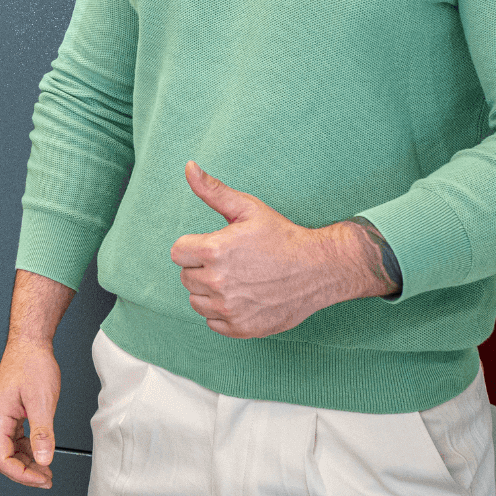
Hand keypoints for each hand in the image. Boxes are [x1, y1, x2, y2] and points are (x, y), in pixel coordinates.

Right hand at [0, 338, 60, 488]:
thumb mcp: (41, 401)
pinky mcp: (7, 412)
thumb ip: (42, 433)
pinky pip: (13, 439)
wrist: (30, 343)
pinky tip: (41, 451)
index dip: (23, 475)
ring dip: (27, 462)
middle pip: (4, 458)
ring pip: (9, 450)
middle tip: (47, 478)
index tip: (42, 479)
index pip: (3, 460)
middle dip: (25, 472)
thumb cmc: (32, 364)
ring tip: (46, 469)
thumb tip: (43, 459)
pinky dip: (27, 448)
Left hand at [169, 161, 384, 337]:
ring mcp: (229, 309)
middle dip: (202, 268)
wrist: (318, 269)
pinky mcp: (240, 328)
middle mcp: (217, 283)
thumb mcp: (247, 208)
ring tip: (237, 279)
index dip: (194, 247)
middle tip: (231, 261)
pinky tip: (242, 298)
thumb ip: (212, 190)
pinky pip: (212, 322)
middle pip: (186, 277)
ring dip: (209, 291)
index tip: (214, 245)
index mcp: (213, 251)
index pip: (177, 253)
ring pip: (196, 301)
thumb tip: (188, 167)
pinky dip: (222, 313)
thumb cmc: (281, 236)